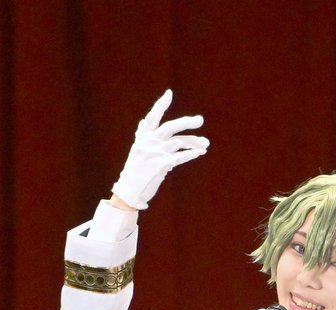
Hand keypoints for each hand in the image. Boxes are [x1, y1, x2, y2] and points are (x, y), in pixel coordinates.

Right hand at [111, 90, 208, 209]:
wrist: (129, 190)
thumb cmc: (134, 171)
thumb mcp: (137, 150)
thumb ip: (142, 135)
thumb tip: (143, 121)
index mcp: (143, 137)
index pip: (152, 117)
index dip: (160, 105)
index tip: (169, 93)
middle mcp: (149, 142)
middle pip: (171, 127)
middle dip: (187, 122)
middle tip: (200, 120)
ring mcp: (155, 153)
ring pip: (179, 142)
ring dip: (194, 142)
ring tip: (205, 143)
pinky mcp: (162, 165)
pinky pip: (181, 157)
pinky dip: (191, 154)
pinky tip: (200, 152)